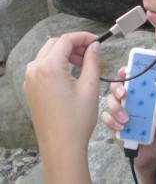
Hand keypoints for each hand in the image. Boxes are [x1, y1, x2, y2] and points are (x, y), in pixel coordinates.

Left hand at [23, 32, 100, 183]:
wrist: (61, 146)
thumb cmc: (77, 118)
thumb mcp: (90, 86)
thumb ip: (92, 61)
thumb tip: (95, 46)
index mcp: (49, 67)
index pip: (66, 40)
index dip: (83, 37)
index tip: (97, 41)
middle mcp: (34, 70)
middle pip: (55, 44)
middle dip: (74, 44)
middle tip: (91, 53)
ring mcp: (30, 80)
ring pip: (47, 54)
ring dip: (65, 53)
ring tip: (82, 64)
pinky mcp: (31, 88)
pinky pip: (42, 67)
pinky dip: (56, 63)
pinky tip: (70, 73)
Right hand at [101, 68, 155, 181]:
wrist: (155, 159)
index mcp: (143, 97)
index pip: (132, 79)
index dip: (127, 72)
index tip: (125, 71)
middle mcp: (130, 102)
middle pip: (116, 87)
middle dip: (117, 87)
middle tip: (124, 94)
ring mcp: (120, 114)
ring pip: (109, 101)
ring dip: (115, 107)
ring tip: (126, 118)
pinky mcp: (114, 126)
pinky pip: (106, 118)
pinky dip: (111, 121)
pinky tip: (121, 128)